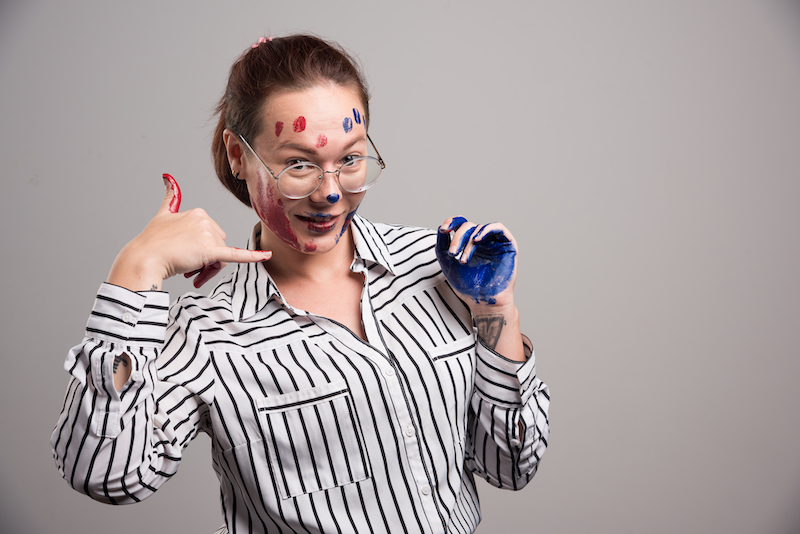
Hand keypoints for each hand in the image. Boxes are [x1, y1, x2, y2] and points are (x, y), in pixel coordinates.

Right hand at [107, 174, 270, 290]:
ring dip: (207, 269)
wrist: (144, 258)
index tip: (185, 256)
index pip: (211, 235)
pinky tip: (266, 255)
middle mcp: (205, 220)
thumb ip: (169, 197)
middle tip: (189, 269)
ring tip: (191, 272)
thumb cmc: (152, 242)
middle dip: (206, 261)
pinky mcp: (211, 251)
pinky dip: (252, 256)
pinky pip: (235, 255)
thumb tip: (167, 176)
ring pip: (221, 257)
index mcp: (198, 212)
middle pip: (218, 246)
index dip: (201, 249)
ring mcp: (208, 235)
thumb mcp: (162, 215)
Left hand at [435, 216, 517, 307]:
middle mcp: (483, 241)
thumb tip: (440, 227)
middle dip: (458, 238)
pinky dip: (486, 230)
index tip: (443, 229)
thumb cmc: (466, 285)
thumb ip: (442, 245)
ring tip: (463, 258)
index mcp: (469, 243)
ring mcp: (495, 242)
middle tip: (452, 254)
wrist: (482, 300)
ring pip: (480, 228)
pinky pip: (498, 228)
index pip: (460, 225)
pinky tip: (476, 240)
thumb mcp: (448, 262)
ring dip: (468, 240)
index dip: (451, 222)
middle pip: (468, 226)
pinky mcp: (508, 245)